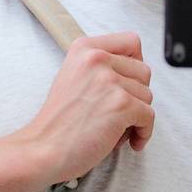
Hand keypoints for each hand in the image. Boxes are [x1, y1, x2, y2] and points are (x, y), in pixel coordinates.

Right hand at [26, 33, 154, 185]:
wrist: (42, 149)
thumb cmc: (58, 121)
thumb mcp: (73, 76)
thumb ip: (100, 67)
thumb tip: (136, 69)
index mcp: (85, 48)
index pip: (131, 41)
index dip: (135, 65)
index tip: (127, 83)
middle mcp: (97, 58)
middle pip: (144, 71)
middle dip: (136, 95)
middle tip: (118, 112)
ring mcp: (109, 80)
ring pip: (147, 95)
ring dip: (137, 116)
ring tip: (115, 128)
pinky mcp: (121, 104)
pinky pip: (149, 116)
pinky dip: (144, 132)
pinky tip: (131, 141)